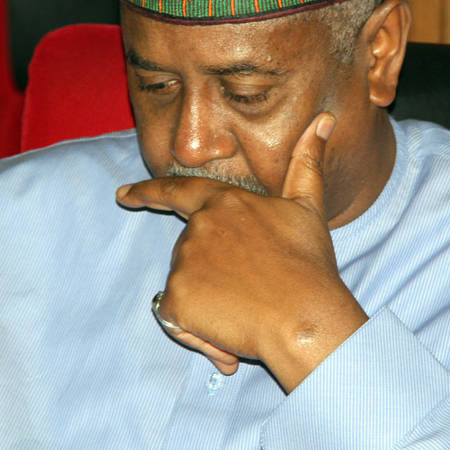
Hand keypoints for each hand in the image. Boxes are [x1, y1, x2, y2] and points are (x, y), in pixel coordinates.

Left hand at [116, 113, 367, 391]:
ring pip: (185, 284)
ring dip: (208, 300)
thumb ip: (307, 162)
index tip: (124, 194)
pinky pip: (176, 316)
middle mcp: (199, 226)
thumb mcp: (309, 207)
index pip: (179, 191)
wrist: (306, 318)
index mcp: (226, 202)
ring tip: (248, 309)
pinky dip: (196, 327)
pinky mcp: (176, 299)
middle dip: (212, 272)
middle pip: (190, 251)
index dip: (148, 193)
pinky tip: (229, 330)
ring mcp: (184, 262)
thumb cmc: (310, 265)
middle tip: (252, 290)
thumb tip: (325, 118)